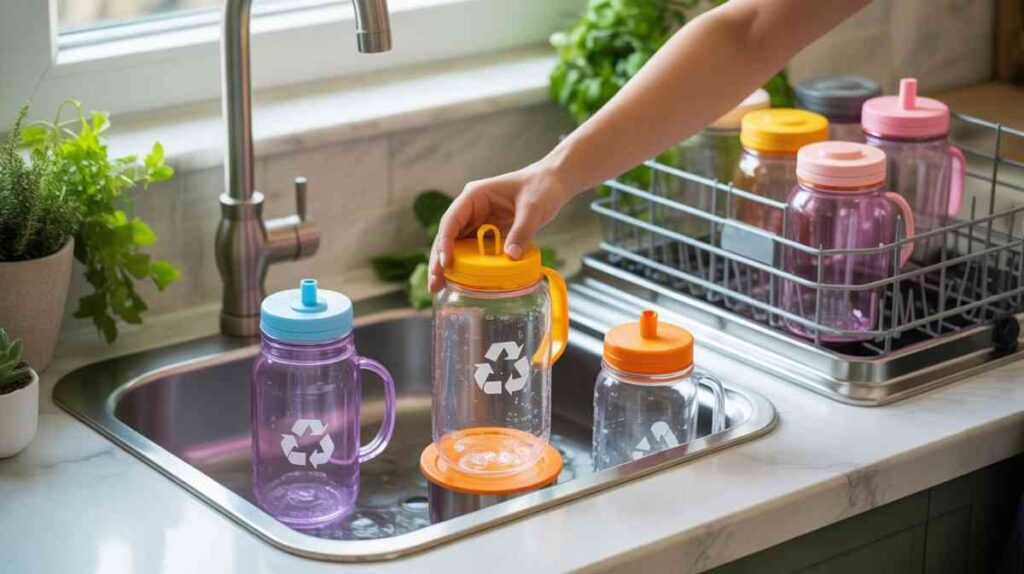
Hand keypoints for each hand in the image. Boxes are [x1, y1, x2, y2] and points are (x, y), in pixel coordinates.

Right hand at [428, 161, 574, 291]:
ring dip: (448, 265)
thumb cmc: (541, 187)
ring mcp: (478, 221)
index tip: (446, 263)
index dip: (445, 242)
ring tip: (440, 287)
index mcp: (475, 196)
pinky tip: (461, 282)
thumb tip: (511, 257)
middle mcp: (471, 208)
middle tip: (435, 284)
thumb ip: (522, 231)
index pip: (452, 220)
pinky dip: (466, 265)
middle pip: (448, 236)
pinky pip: (472, 250)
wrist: (553, 183)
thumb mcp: (533, 208)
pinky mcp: (488, 232)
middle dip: (439, 259)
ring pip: (456, 245)